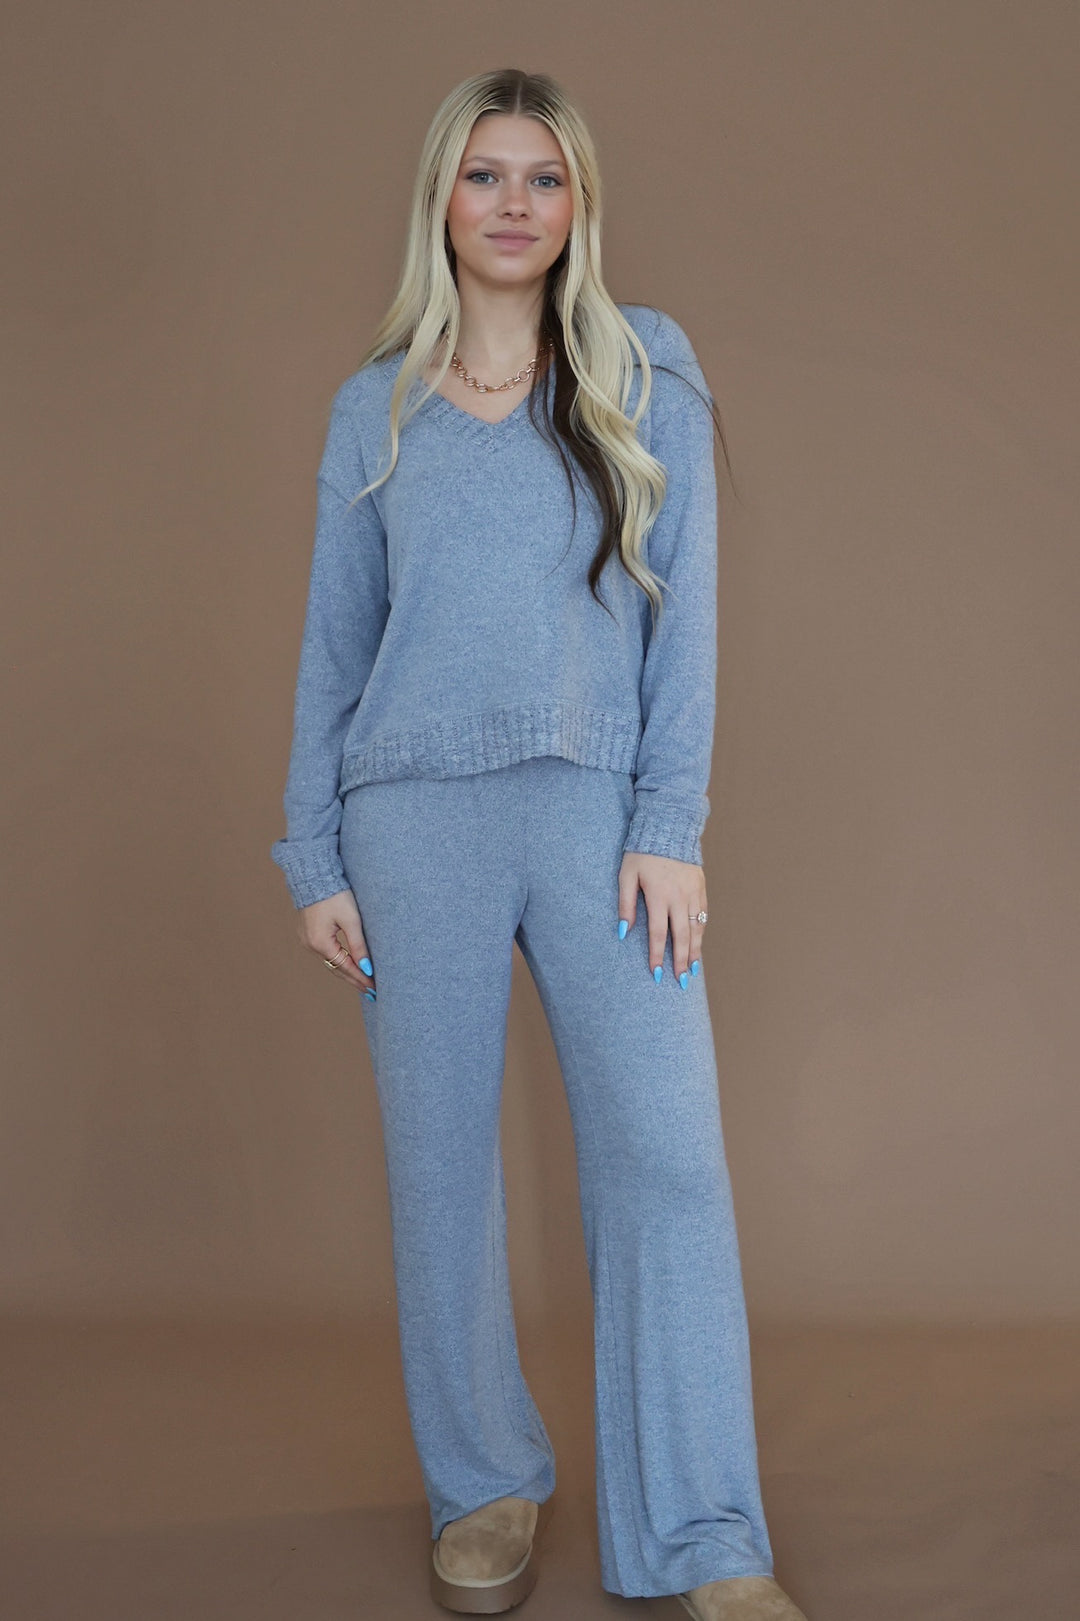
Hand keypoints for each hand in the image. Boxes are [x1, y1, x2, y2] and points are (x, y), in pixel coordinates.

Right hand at [296, 888, 374, 993]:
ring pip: (330, 961)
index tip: (374, 988)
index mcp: (320, 943)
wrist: (315, 875)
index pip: (345, 968)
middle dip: (355, 979)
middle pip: (336, 968)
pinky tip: (348, 964)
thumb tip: (366, 968)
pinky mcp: (308, 932)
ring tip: (363, 981)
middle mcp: (310, 945)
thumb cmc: (335, 894)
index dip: (361, 979)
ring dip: (346, 971)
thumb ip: (359, 946)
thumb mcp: (351, 920)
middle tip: (371, 991)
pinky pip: (325, 952)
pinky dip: (338, 959)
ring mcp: (307, 939)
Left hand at [617, 851, 705, 983]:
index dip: (657, 955)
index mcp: (659, 895)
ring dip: (695, 951)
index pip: (659, 933)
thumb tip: (623, 932)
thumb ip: (625, 904)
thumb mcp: (627, 874)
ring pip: (696, 928)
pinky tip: (698, 945)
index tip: (656, 974)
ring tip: (693, 970)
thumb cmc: (642, 852)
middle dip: (681, 961)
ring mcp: (693, 893)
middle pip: (681, 936)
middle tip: (680, 982)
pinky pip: (702, 915)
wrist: (669, 827)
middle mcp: (679, 897)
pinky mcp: (700, 887)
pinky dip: (701, 932)